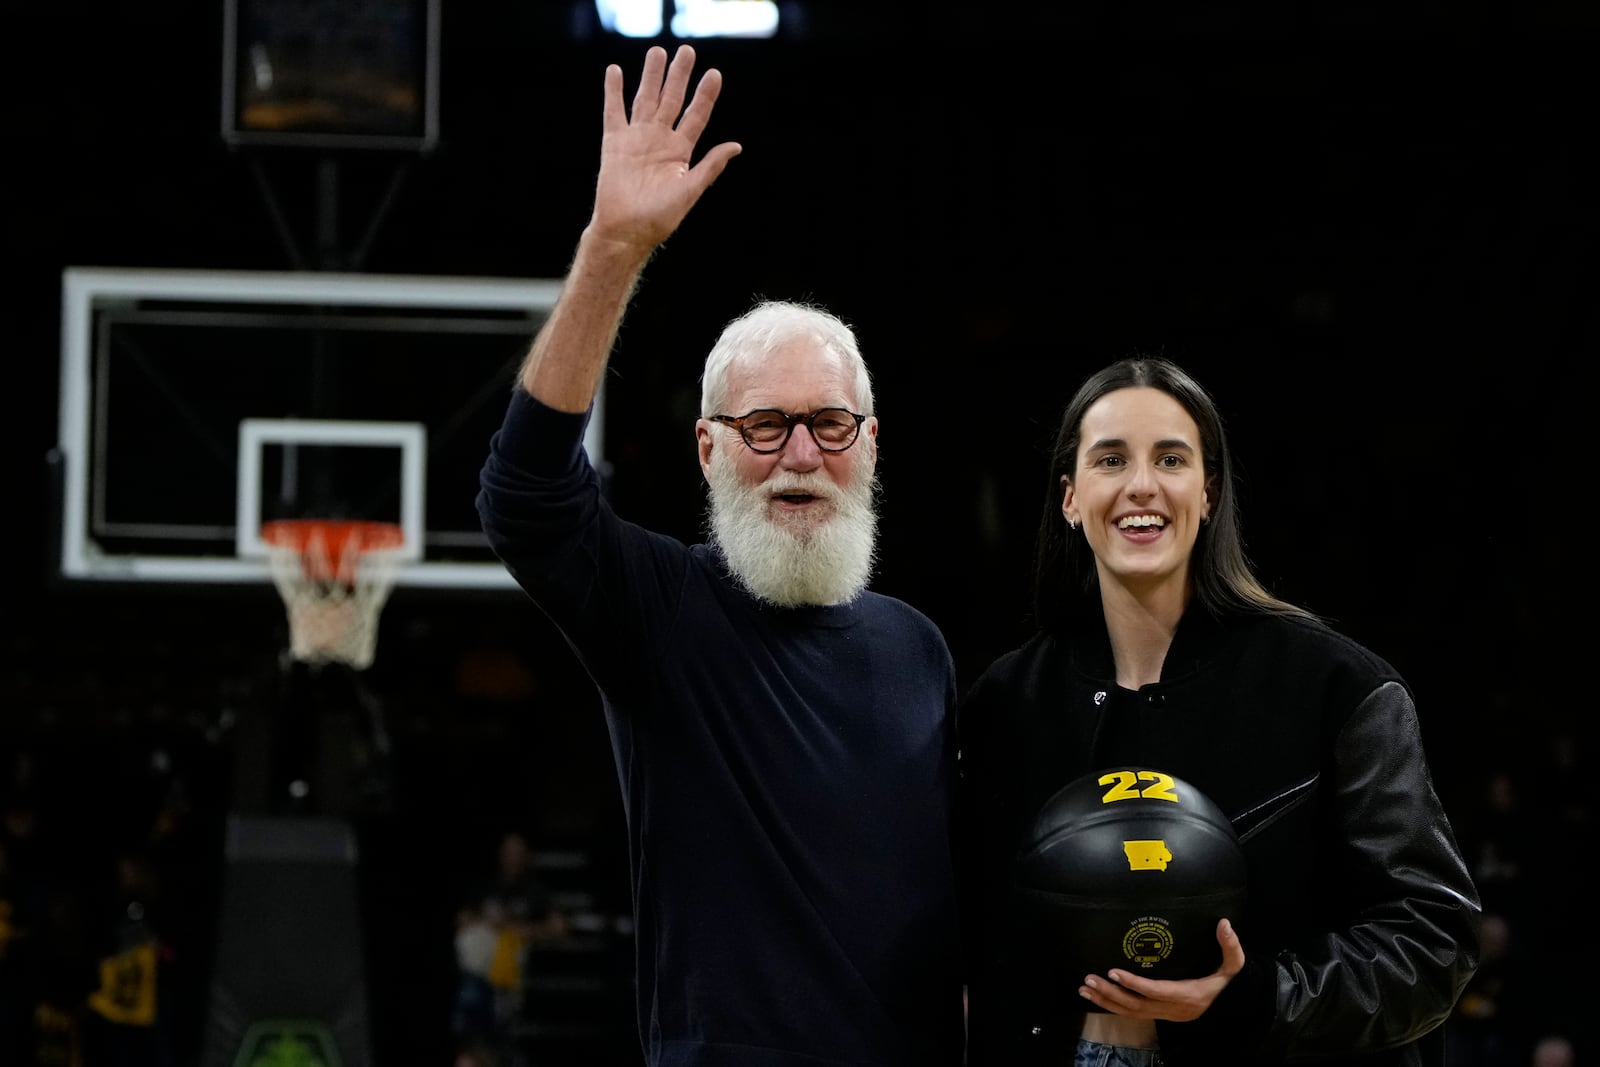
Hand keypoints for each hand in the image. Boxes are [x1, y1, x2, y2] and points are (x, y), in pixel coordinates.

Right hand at [589, 44, 742, 253]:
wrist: (626, 231)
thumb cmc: (659, 218)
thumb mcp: (690, 190)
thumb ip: (710, 166)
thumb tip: (736, 146)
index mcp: (680, 152)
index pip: (695, 115)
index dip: (705, 95)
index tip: (714, 74)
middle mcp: (660, 140)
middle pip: (671, 100)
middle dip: (679, 76)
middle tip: (686, 50)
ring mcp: (637, 139)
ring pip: (645, 99)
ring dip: (651, 76)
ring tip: (656, 52)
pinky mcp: (614, 143)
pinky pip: (614, 112)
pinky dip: (613, 92)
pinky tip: (615, 71)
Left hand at [1078, 918, 1244, 1021]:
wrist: (1234, 1008)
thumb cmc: (1231, 984)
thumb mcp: (1235, 966)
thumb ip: (1231, 946)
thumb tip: (1224, 924)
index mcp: (1188, 995)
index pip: (1156, 991)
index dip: (1134, 984)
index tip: (1113, 971)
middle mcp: (1174, 1009)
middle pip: (1137, 1006)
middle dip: (1111, 993)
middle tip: (1088, 979)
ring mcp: (1166, 1014)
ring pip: (1132, 1013)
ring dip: (1107, 1002)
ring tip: (1084, 989)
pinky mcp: (1161, 1015)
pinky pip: (1134, 1014)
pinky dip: (1114, 1006)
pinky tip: (1098, 998)